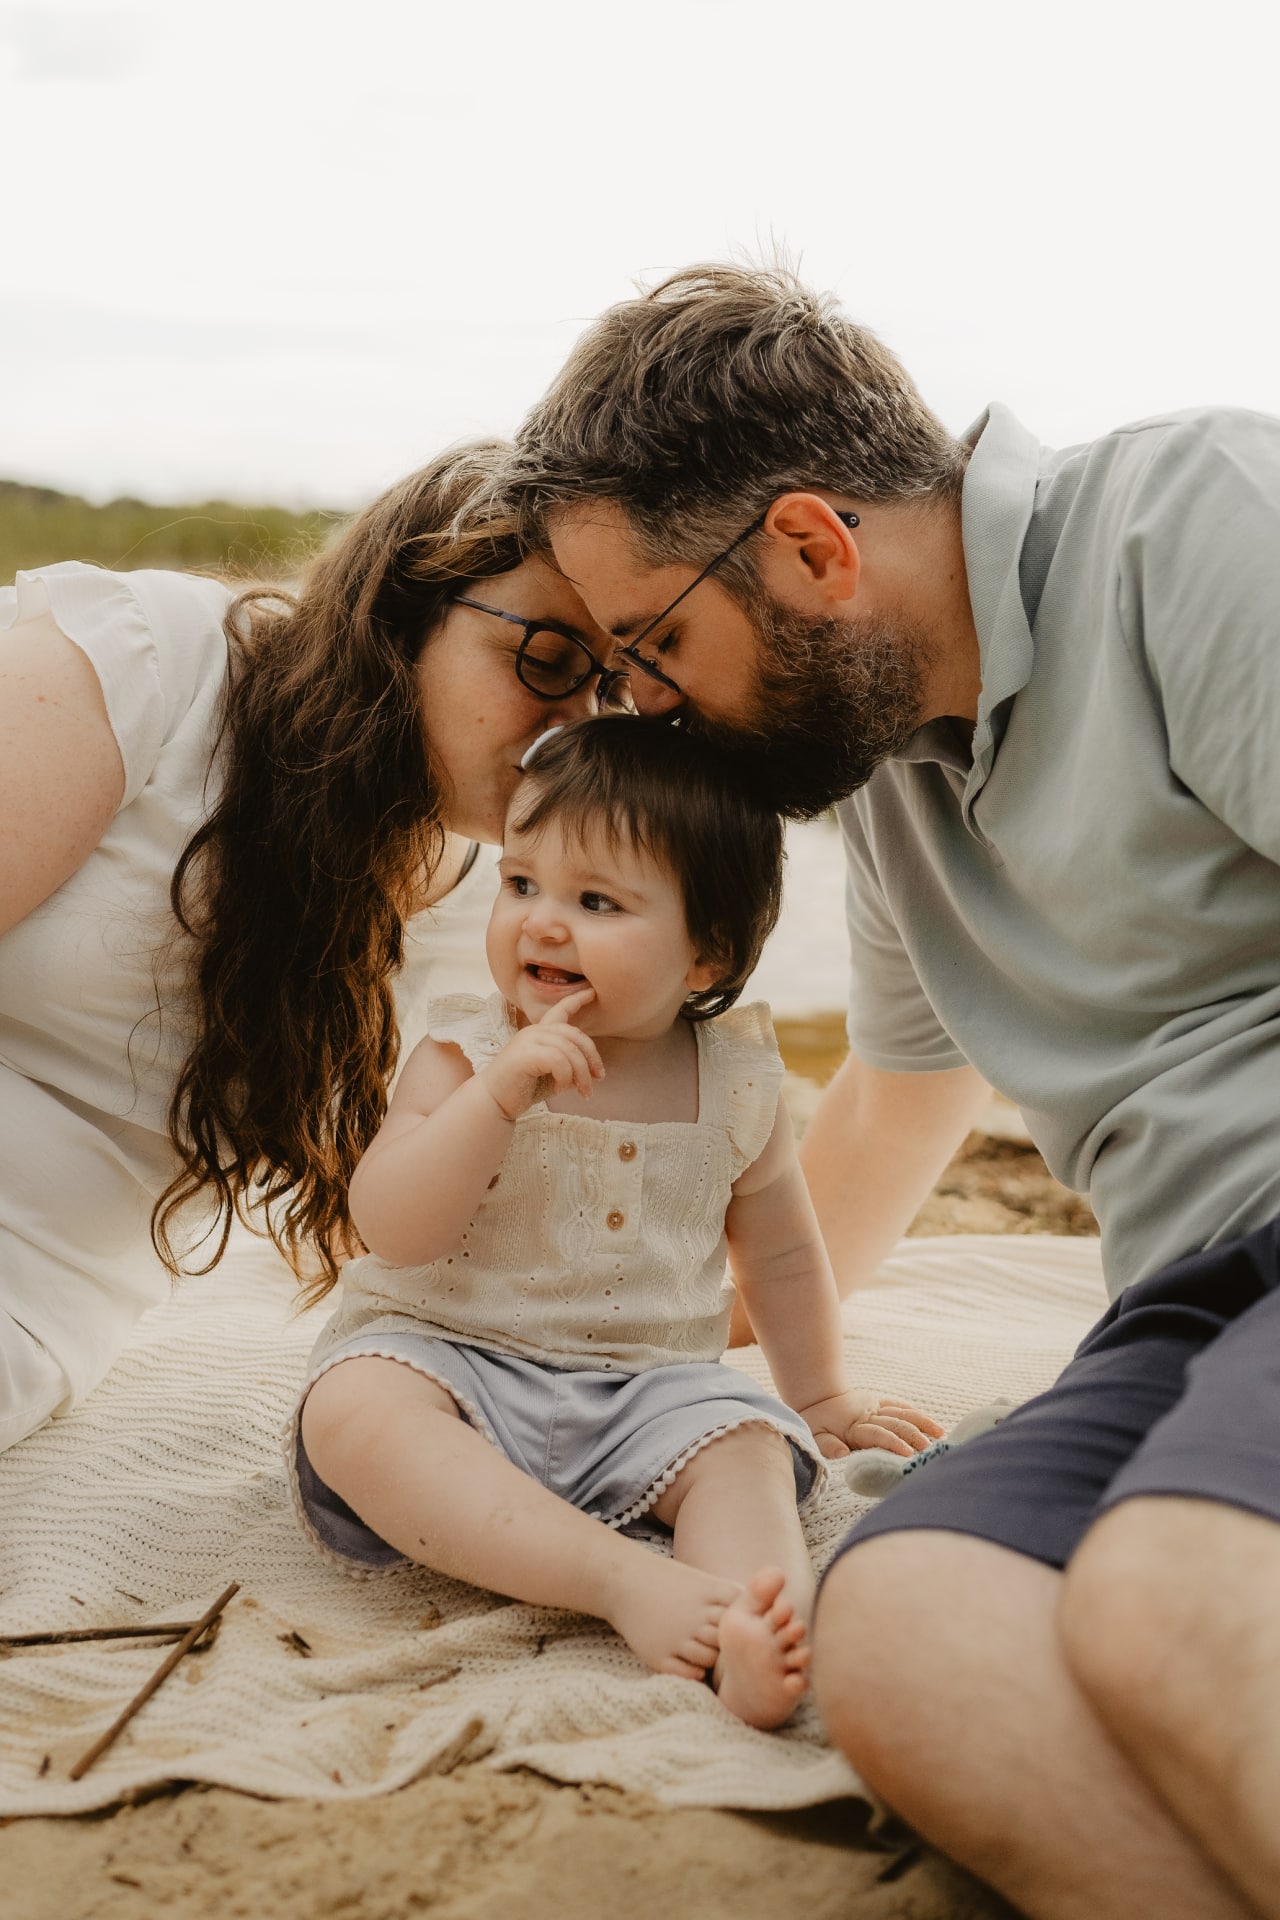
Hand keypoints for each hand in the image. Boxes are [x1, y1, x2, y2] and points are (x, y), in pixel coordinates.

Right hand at [479, 989, 602, 1120]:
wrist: (493, 1102)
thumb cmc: (521, 1089)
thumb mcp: (554, 1077)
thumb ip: (572, 1069)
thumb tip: (596, 1073)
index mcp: (539, 1033)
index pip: (560, 1010)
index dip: (577, 999)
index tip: (591, 992)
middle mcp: (534, 1031)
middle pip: (575, 1035)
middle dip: (592, 1057)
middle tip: (598, 1078)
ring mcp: (528, 1040)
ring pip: (569, 1050)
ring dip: (581, 1073)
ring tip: (583, 1092)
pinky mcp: (525, 1054)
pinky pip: (559, 1061)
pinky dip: (565, 1077)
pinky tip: (560, 1089)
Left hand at [799, 1389, 944, 1459]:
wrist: (816, 1395)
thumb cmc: (814, 1421)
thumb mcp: (813, 1434)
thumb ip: (827, 1445)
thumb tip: (843, 1452)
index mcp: (854, 1425)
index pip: (878, 1434)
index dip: (893, 1443)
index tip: (908, 1454)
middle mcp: (868, 1413)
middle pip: (896, 1423)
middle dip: (914, 1436)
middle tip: (930, 1450)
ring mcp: (874, 1405)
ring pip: (903, 1412)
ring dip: (922, 1423)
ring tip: (941, 1435)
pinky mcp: (878, 1401)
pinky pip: (899, 1405)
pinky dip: (914, 1412)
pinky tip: (929, 1422)